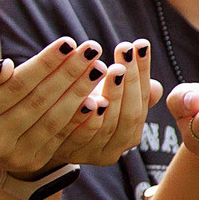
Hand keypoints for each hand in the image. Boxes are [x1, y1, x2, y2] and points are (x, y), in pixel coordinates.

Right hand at [0, 37, 107, 175]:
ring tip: (99, 69)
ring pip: (53, 121)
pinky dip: (81, 119)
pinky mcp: (30, 162)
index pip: (17, 85)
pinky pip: (60, 138)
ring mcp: (14, 155)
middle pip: (39, 102)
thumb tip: (7, 67)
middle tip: (93, 50)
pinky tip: (98, 98)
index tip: (68, 42)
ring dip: (80, 94)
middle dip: (69, 74)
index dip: (45, 64)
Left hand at [64, 40, 161, 168]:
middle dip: (130, 81)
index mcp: (130, 134)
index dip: (143, 73)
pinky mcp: (70, 153)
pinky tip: (91, 97)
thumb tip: (156, 87)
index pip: (143, 101)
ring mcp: (94, 154)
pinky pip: (82, 136)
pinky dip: (88, 116)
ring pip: (110, 125)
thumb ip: (130, 91)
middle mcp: (117, 149)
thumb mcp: (109, 98)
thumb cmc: (81, 108)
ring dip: (113, 95)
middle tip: (126, 50)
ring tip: (113, 68)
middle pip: (130, 115)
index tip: (141, 45)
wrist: (42, 134)